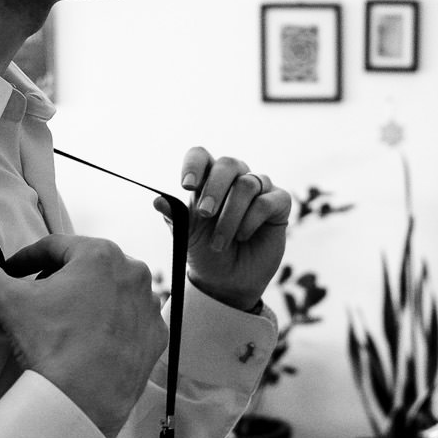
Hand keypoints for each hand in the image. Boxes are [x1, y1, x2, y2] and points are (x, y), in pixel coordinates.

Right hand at [0, 235, 167, 437]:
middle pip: (87, 267)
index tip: (12, 271)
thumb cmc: (50, 344)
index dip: (26, 258)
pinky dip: (112, 325)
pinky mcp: (156, 336)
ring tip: (65, 319)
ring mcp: (149, 306)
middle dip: (60, 278)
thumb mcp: (8, 301)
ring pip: (112, 292)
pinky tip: (91, 339)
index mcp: (100, 254)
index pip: (55, 247)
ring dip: (89, 299)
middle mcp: (133, 273)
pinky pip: (130, 321)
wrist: (82, 399)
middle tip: (37, 295)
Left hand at [178, 150, 290, 311]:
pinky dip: (251, 221)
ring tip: (220, 242)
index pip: (201, 156)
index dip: (194, 164)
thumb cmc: (205, 251)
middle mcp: (235, 178)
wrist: (228, 281)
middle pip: (228, 164)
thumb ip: (175, 215)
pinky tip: (243, 237)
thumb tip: (158, 200)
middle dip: (214, 188)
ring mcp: (259, 189)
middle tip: (204, 214)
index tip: (187, 185)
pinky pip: (266, 201)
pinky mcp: (279, 203)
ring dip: (230, 216)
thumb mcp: (186, 235)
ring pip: (247, 185)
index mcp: (208, 179)